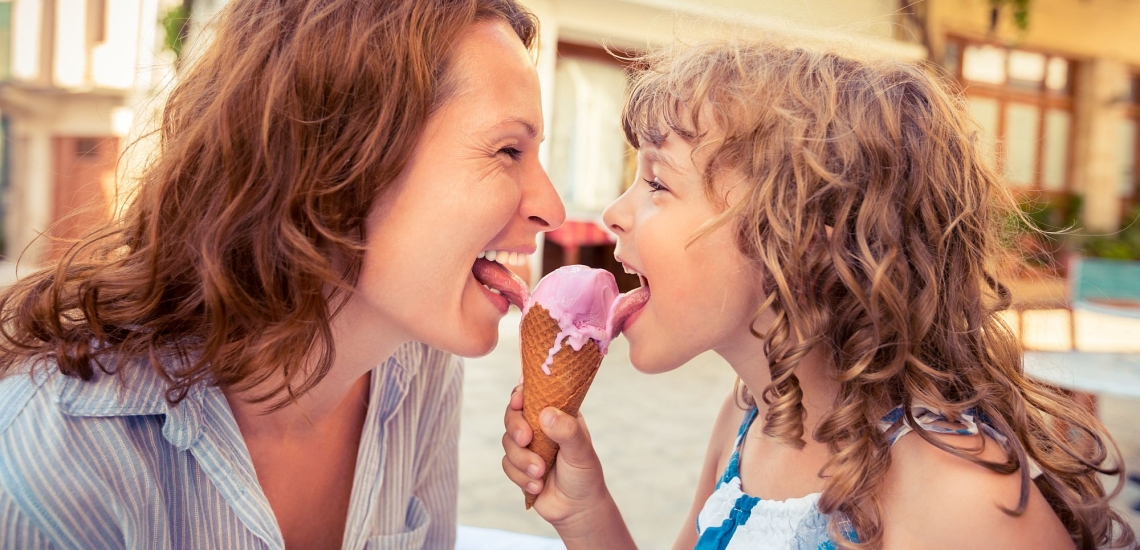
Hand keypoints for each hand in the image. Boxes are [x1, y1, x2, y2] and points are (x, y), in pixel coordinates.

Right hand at [501, 383, 609, 526]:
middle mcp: (539, 426)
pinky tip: (537, 485)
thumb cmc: (584, 475)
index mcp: (557, 414)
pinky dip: (521, 476)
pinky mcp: (518, 465)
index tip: (519, 400)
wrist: (577, 509)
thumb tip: (546, 414)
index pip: (534, 394)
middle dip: (516, 427)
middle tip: (526, 440)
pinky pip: (506, 464)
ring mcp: (527, 446)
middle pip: (513, 414)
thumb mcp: (581, 451)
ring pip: (508, 442)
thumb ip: (567, 431)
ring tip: (541, 473)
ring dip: (522, 460)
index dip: (522, 393)